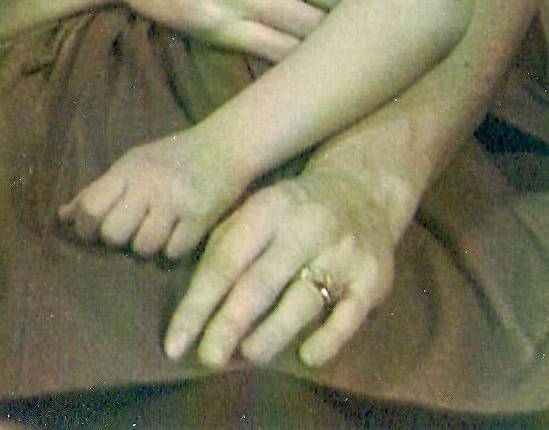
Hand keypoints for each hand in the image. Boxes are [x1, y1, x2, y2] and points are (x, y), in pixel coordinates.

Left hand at [62, 127, 243, 260]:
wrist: (224, 146)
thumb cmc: (170, 158)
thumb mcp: (130, 166)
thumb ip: (97, 191)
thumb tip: (63, 216)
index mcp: (128, 170)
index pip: (91, 207)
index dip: (85, 227)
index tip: (92, 232)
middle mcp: (150, 184)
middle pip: (113, 233)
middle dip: (116, 240)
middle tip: (128, 232)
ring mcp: (176, 202)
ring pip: (143, 248)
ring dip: (146, 247)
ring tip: (155, 232)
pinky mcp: (200, 219)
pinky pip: (173, 252)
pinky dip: (173, 249)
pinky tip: (178, 234)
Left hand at [163, 160, 399, 371]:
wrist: (364, 190)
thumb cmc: (293, 211)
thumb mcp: (257, 211)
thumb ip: (226, 249)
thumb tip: (193, 310)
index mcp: (268, 209)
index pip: (225, 261)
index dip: (198, 304)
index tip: (175, 342)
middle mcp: (306, 227)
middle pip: (260, 283)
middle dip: (229, 324)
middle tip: (207, 358)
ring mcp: (342, 253)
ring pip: (302, 300)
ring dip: (272, 333)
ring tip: (249, 355)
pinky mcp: (373, 278)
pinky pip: (348, 316)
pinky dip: (328, 339)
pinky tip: (307, 356)